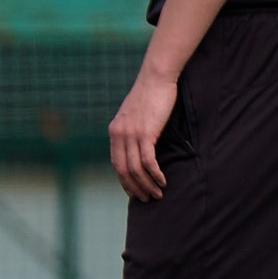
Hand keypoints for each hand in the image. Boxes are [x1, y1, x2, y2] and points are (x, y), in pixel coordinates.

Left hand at [108, 68, 179, 201]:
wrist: (156, 78)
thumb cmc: (150, 96)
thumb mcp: (135, 115)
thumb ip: (133, 131)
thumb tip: (140, 147)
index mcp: (114, 132)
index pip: (116, 163)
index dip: (124, 180)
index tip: (134, 192)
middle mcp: (118, 134)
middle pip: (123, 170)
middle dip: (135, 188)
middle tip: (147, 199)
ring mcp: (130, 134)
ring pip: (135, 169)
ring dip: (147, 184)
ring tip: (158, 194)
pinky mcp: (145, 133)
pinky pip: (148, 161)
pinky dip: (155, 174)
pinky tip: (162, 181)